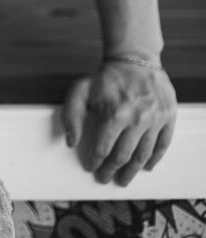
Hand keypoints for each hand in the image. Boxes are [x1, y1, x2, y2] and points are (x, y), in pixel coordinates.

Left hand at [61, 60, 176, 186]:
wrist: (134, 59)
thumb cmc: (106, 76)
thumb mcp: (81, 90)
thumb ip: (72, 115)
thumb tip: (71, 141)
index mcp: (114, 115)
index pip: (103, 149)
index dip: (95, 162)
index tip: (91, 167)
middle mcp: (136, 120)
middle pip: (123, 157)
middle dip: (112, 171)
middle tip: (106, 178)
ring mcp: (154, 120)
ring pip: (143, 155)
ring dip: (132, 171)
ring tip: (124, 179)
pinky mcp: (167, 116)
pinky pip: (163, 144)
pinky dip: (155, 158)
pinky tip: (147, 166)